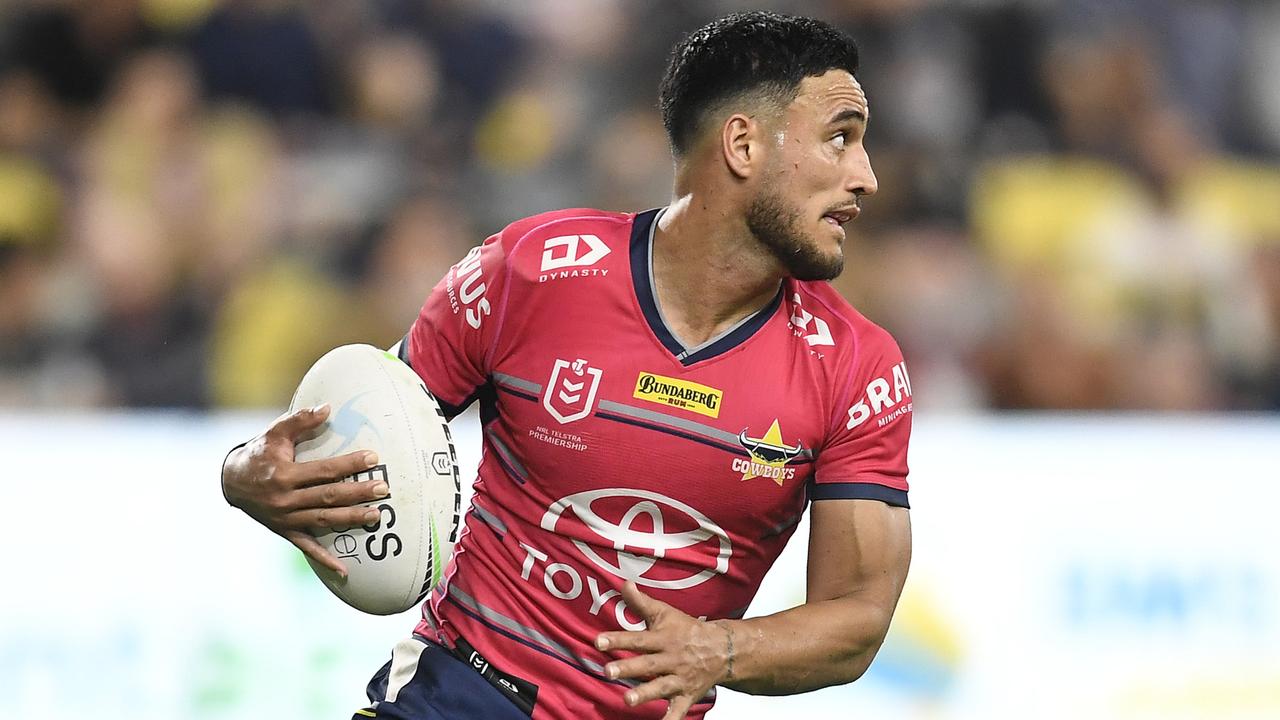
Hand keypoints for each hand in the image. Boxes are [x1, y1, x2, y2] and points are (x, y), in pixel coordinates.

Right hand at [222, 404, 387, 575]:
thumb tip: (327, 408)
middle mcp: (285, 499)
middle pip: (328, 496)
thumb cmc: (259, 453)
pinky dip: (325, 560)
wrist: (231, 481)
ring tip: (376, 516)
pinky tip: (344, 570)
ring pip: (323, 520)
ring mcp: (286, 518)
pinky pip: (307, 547)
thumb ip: (300, 420)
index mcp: (284, 474)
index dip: (349, 464)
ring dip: (350, 519)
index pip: (324, 470)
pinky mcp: (285, 531)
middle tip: (384, 489)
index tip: (373, 458)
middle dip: (358, 493)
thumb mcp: (274, 433)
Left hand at [595, 582, 732, 719]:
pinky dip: (670, 719)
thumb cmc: (687, 630)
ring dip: (645, 694)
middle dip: (628, 668)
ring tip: (627, 699)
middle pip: (647, 664)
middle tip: (607, 671)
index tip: (599, 641)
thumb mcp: (665, 613)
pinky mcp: (686, 696)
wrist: (722, 649)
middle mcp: (671, 659)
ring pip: (661, 687)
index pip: (638, 639)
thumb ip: (641, 602)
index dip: (618, 639)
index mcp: (663, 638)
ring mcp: (679, 679)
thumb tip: (623, 584)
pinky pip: (678, 711)